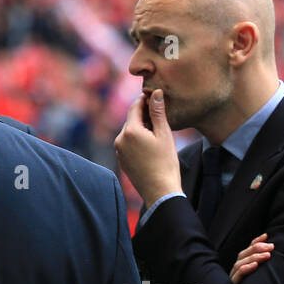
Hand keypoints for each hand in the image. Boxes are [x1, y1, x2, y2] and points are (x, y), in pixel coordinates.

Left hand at [115, 89, 182, 206]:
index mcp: (130, 130)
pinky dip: (137, 141)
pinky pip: (128, 144)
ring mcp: (119, 151)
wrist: (160, 191)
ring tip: (157, 134)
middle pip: (132, 120)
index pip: (135, 107)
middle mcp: (120, 139)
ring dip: (141, 129)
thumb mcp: (164, 134)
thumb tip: (155, 92)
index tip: (155, 97)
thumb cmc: (165, 163)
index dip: (145, 100)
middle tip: (159, 116)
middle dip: (144, 116)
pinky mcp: (121, 160)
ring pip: (130, 132)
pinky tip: (150, 147)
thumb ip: (158, 112)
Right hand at [231, 233, 272, 283]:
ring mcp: (233, 278)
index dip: (256, 242)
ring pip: (240, 263)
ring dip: (254, 257)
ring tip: (267, 255)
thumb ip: (263, 266)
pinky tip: (255, 265)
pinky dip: (246, 268)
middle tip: (270, 246)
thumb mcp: (259, 277)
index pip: (247, 251)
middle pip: (243, 255)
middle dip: (257, 248)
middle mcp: (236, 271)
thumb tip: (272, 256)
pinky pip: (238, 274)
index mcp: (241, 267)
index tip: (266, 236)